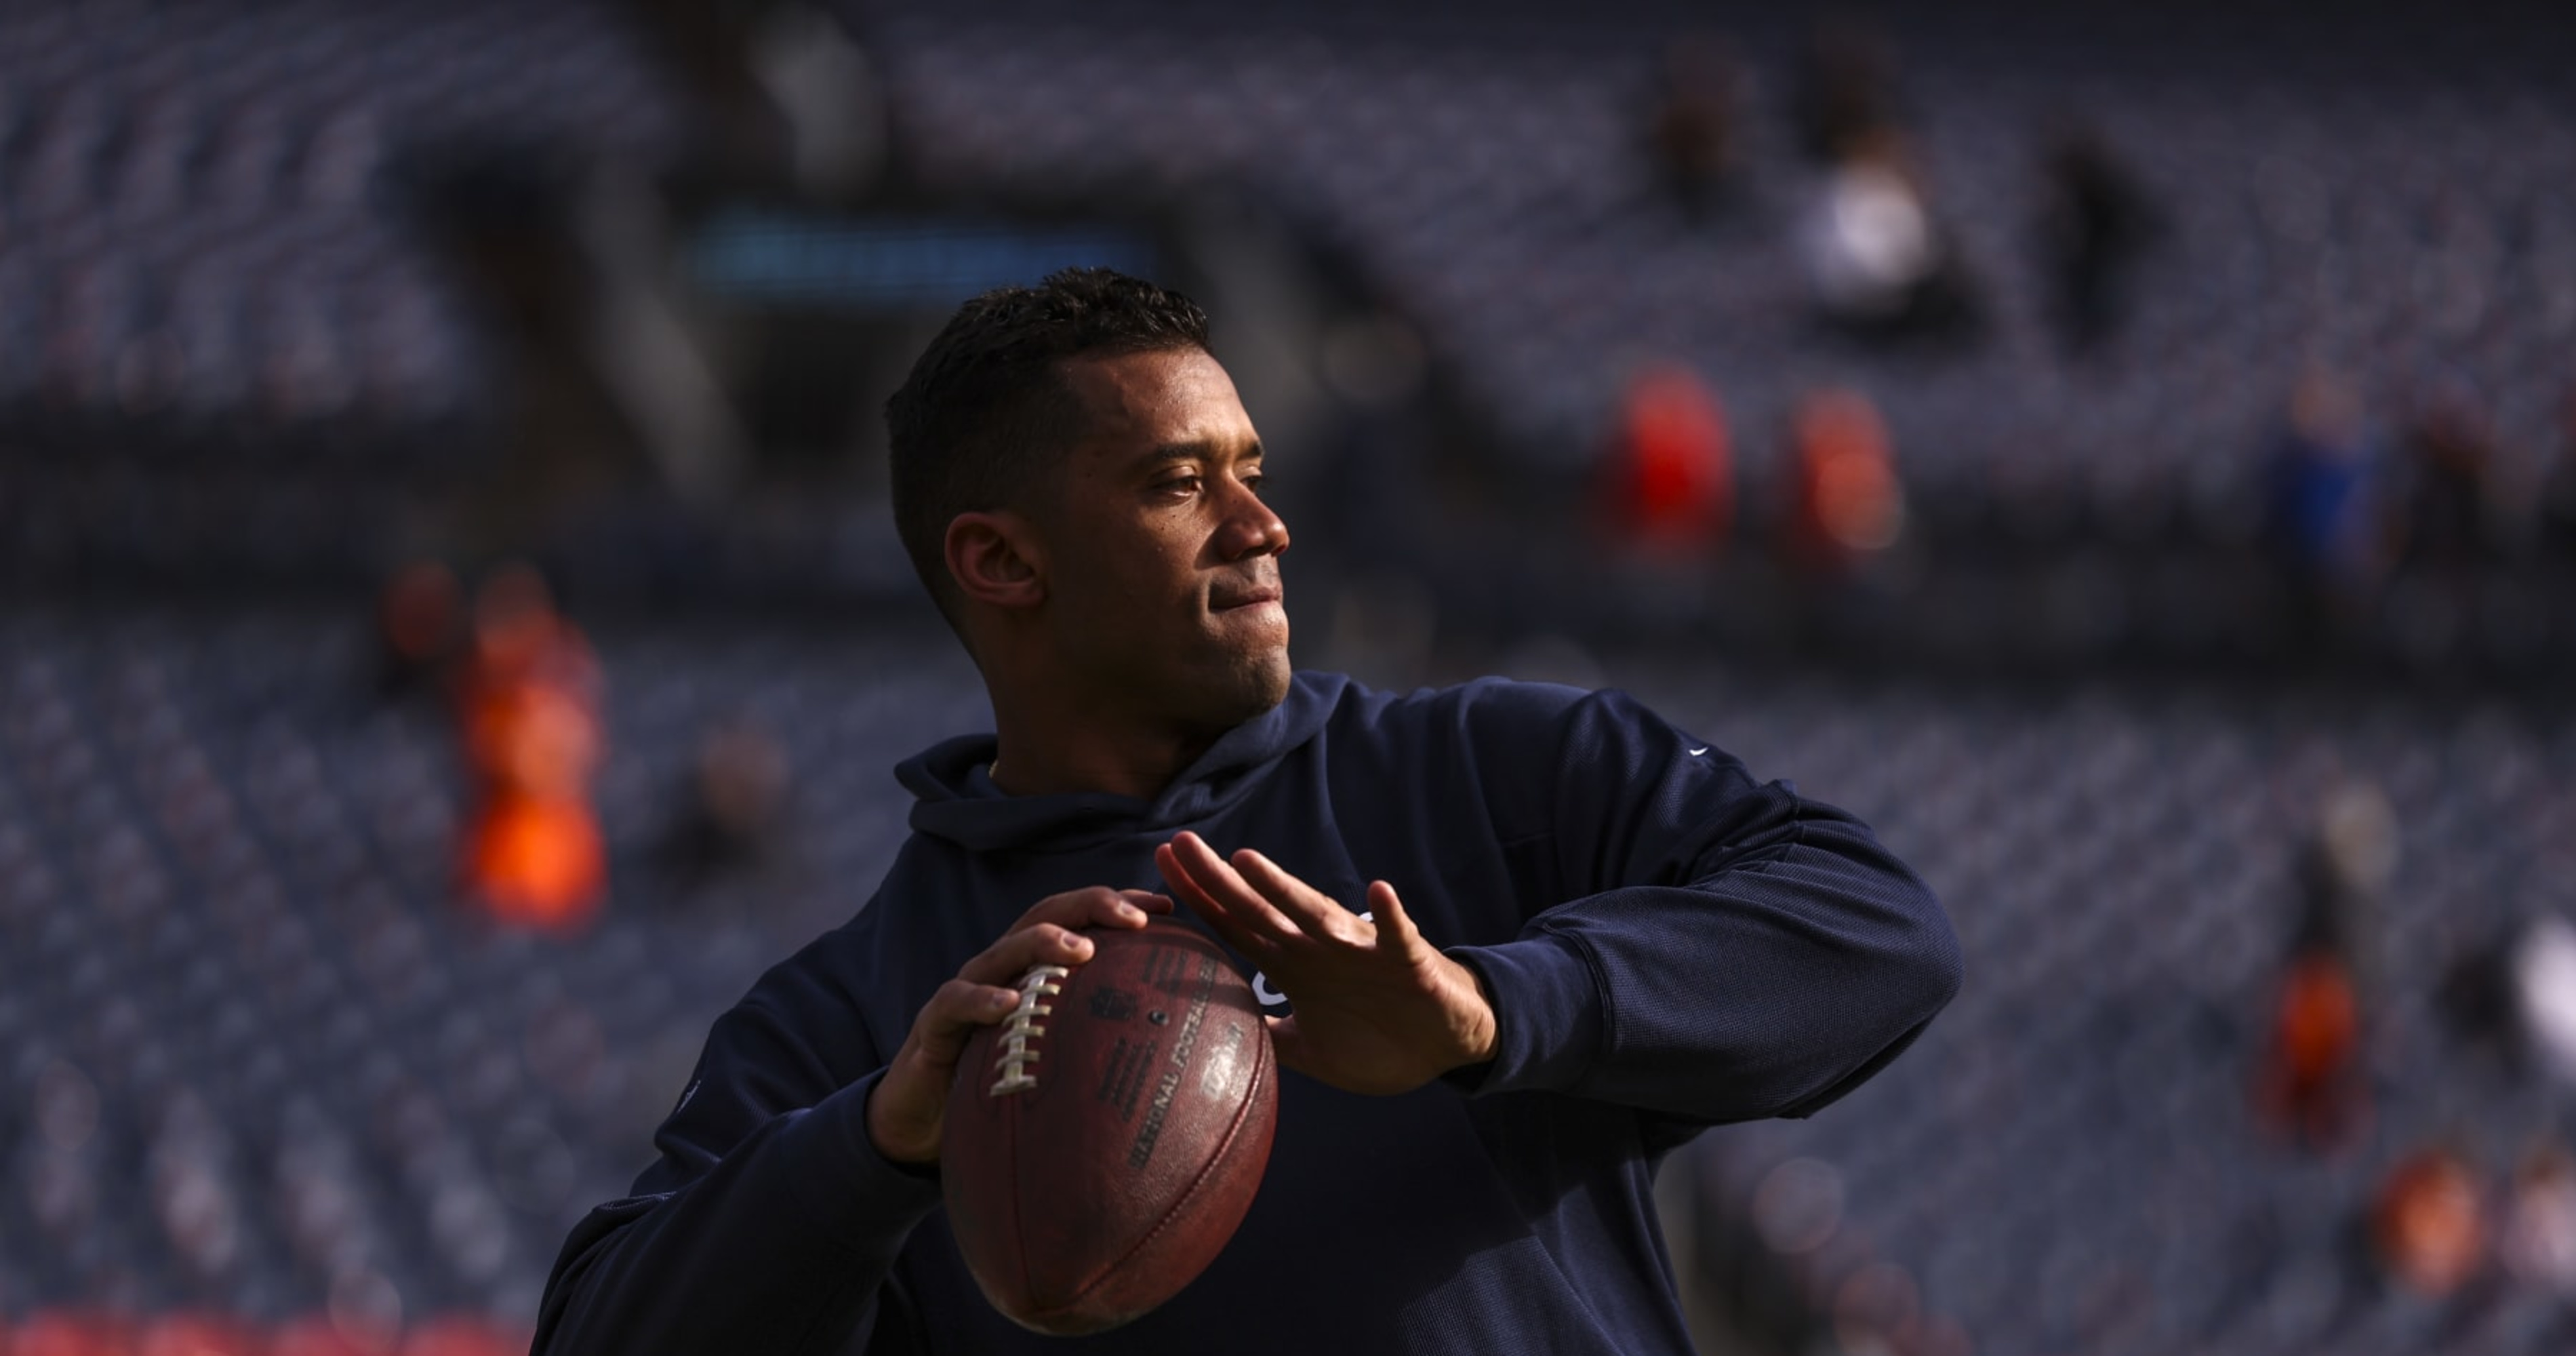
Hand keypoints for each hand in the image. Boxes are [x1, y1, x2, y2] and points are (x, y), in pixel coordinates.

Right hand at [867, 886, 1171, 1164]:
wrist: (924, 1117)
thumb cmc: (999, 1080)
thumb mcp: (1054, 1058)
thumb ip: (1097, 1044)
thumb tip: (1172, 1057)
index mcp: (1033, 969)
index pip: (1078, 920)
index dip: (1117, 905)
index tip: (1165, 908)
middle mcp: (1001, 968)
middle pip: (1046, 917)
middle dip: (1092, 905)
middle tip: (1135, 917)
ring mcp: (966, 990)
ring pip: (1004, 950)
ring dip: (1044, 943)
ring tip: (1083, 949)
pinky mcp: (934, 1023)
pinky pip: (955, 1002)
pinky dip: (981, 999)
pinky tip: (1008, 1004)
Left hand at [1155, 831, 1496, 1095]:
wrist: (1448, 1043)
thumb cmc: (1382, 1041)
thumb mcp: (1313, 1051)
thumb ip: (1268, 1041)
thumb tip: (1213, 1042)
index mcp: (1295, 966)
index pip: (1236, 926)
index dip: (1199, 900)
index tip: (1158, 865)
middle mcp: (1320, 948)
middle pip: (1260, 909)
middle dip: (1219, 879)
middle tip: (1178, 842)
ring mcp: (1361, 951)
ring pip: (1316, 914)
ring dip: (1283, 887)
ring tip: (1247, 860)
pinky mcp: (1407, 961)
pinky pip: (1398, 935)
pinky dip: (1390, 915)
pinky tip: (1379, 891)